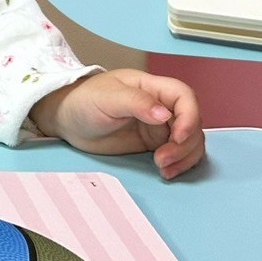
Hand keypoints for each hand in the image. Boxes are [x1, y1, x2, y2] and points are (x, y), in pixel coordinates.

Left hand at [29, 70, 205, 179]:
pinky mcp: (154, 145)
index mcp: (153, 88)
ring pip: (191, 141)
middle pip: (193, 123)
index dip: (190, 116)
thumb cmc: (84, 101)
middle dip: (185, 144)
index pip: (185, 97)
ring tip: (163, 169)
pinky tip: (166, 172)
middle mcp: (162, 106)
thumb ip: (136, 103)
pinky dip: (179, 164)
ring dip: (185, 157)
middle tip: (162, 160)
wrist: (68, 120)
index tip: (179, 137)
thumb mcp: (107, 98)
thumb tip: (165, 114)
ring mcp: (160, 127)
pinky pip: (179, 154)